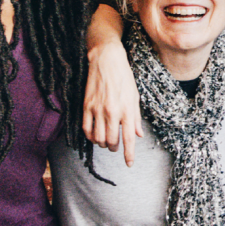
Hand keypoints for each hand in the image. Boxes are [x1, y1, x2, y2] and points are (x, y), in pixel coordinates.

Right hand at [83, 38, 143, 165]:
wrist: (107, 61)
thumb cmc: (124, 78)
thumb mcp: (135, 98)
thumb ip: (136, 118)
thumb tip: (138, 135)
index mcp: (127, 110)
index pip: (128, 138)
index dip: (129, 154)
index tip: (129, 164)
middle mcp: (112, 112)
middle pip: (111, 141)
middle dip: (114, 148)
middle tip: (115, 147)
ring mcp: (97, 109)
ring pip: (97, 137)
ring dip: (102, 143)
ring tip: (105, 141)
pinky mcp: (86, 106)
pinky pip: (86, 128)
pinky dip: (90, 136)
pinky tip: (94, 135)